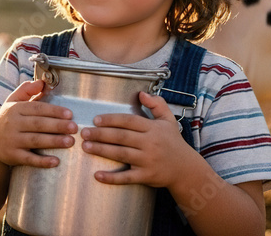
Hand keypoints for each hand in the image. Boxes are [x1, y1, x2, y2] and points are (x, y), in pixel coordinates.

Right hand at [0, 80, 76, 167]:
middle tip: (74, 127)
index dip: (54, 111)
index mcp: (15, 109)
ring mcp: (12, 140)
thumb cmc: (7, 120)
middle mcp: (13, 124)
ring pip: (35, 140)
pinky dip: (42, 161)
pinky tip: (56, 162)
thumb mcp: (12, 102)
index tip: (69, 114)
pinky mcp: (12, 156)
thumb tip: (42, 82)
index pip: (37, 108)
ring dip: (53, 141)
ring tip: (70, 142)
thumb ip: (26, 90)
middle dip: (57, 125)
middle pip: (38, 124)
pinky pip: (29, 159)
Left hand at [81, 91, 197, 186]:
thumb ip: (157, 104)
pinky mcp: (146, 176)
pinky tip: (97, 175)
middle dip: (101, 134)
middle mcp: (150, 143)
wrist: (186, 169)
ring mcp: (148, 161)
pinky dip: (111, 178)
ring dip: (102, 150)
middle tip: (84, 133)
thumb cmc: (173, 142)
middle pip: (121, 137)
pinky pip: (126, 177)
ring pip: (121, 154)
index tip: (96, 119)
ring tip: (86, 147)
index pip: (129, 121)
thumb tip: (141, 93)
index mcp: (153, 128)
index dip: (111, 119)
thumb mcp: (168, 120)